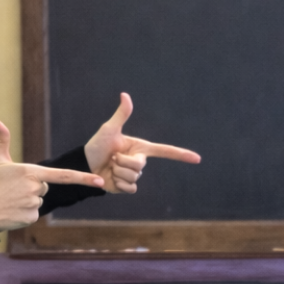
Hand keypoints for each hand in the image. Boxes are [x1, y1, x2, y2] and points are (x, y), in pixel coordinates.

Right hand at [0, 118, 103, 230]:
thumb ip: (1, 139)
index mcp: (31, 172)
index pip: (63, 175)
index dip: (83, 178)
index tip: (100, 182)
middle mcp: (35, 188)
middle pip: (45, 186)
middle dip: (32, 186)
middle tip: (12, 188)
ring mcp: (34, 204)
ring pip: (39, 199)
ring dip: (27, 199)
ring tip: (10, 199)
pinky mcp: (31, 217)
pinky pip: (35, 212)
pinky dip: (25, 212)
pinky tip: (12, 209)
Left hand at [83, 93, 201, 193]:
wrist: (86, 165)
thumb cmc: (98, 145)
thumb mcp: (109, 129)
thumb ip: (121, 114)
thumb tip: (125, 94)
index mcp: (140, 148)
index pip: (164, 151)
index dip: (181, 154)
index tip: (197, 158)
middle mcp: (139, 162)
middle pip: (140, 166)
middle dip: (123, 162)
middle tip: (112, 158)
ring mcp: (134, 175)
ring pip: (133, 177)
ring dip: (118, 172)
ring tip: (110, 167)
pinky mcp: (127, 187)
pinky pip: (131, 188)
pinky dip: (119, 184)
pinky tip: (111, 179)